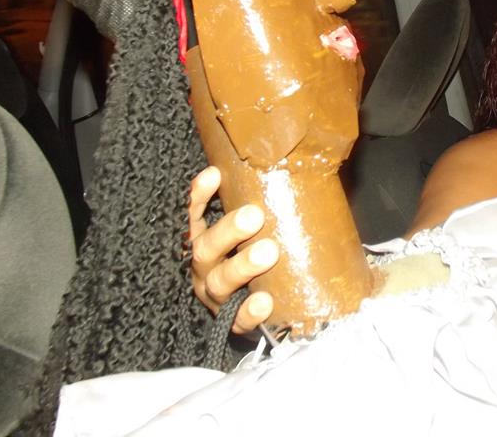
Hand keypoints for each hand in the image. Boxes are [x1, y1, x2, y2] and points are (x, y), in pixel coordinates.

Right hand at [188, 166, 278, 332]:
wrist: (261, 311)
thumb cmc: (259, 257)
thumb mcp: (253, 233)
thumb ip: (263, 207)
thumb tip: (301, 172)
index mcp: (206, 242)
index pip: (195, 215)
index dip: (199, 196)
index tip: (215, 174)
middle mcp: (206, 268)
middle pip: (206, 248)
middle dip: (228, 231)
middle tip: (254, 216)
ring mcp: (216, 297)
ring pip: (221, 282)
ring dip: (242, 266)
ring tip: (269, 252)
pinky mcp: (232, 323)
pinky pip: (237, 320)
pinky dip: (250, 311)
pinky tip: (265, 301)